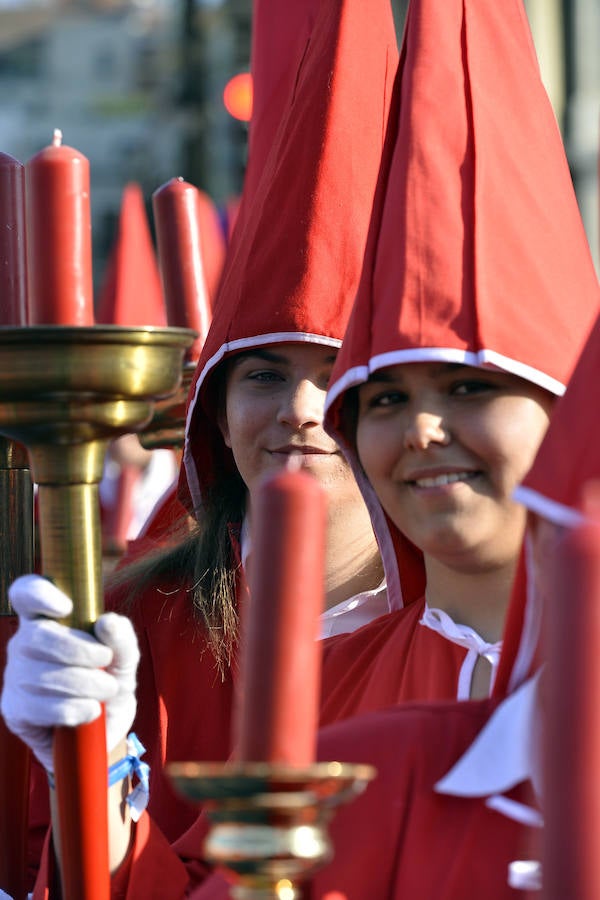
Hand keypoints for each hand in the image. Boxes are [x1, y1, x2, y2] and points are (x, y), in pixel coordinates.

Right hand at [0, 575, 139, 772]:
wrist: (103, 732)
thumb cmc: (110, 682)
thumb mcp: (125, 659)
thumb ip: (122, 638)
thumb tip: (107, 622)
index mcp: (48, 620)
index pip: (26, 594)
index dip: (39, 594)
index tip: (67, 607)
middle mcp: (24, 644)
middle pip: (37, 636)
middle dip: (79, 650)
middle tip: (105, 661)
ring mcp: (15, 677)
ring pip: (42, 674)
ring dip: (84, 684)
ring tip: (107, 690)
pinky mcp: (14, 709)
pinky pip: (39, 706)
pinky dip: (73, 709)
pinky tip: (91, 711)